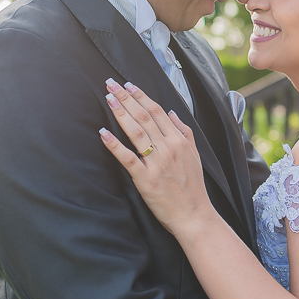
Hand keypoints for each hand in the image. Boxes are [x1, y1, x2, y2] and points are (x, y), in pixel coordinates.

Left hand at [99, 79, 212, 235]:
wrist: (194, 215)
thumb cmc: (193, 187)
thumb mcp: (195, 155)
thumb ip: (185, 132)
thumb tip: (172, 113)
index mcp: (180, 141)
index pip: (157, 112)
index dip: (141, 96)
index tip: (128, 85)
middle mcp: (168, 148)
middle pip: (144, 117)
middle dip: (126, 98)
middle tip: (111, 84)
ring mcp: (156, 163)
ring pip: (136, 132)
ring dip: (120, 113)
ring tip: (108, 99)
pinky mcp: (146, 179)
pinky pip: (128, 158)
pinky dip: (115, 145)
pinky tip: (103, 133)